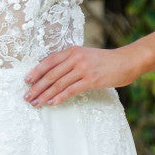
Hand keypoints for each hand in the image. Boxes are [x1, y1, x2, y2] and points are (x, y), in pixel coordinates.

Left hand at [23, 44, 138, 106]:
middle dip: (37, 87)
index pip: (49, 61)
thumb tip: (54, 73)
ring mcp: (83, 69)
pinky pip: (71, 90)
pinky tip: (51, 103)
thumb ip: (71, 61)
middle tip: (27, 97)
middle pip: (51, 74)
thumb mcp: (86, 55)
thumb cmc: (106, 61)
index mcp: (72, 50)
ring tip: (36, 103)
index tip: (26, 81)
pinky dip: (59, 97)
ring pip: (58, 83)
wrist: (127, 61)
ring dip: (45, 95)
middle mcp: (76, 58)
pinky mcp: (91, 80)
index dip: (36, 71)